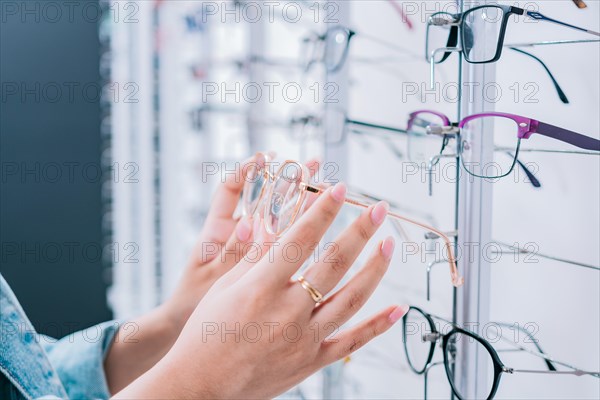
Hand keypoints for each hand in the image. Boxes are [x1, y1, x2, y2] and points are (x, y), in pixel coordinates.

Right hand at [114, 183, 407, 398]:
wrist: (202, 385)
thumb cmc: (205, 334)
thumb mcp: (224, 288)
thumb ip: (254, 256)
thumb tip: (276, 222)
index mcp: (261, 287)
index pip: (301, 239)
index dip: (324, 210)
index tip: (342, 189)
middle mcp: (287, 312)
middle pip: (334, 264)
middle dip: (360, 232)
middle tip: (379, 209)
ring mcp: (304, 338)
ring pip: (351, 299)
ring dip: (374, 269)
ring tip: (389, 245)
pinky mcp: (312, 361)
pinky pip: (352, 342)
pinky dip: (378, 325)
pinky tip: (398, 308)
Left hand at [164, 154, 320, 328]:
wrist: (198, 340)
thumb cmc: (193, 305)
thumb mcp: (210, 279)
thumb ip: (231, 253)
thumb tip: (248, 224)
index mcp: (215, 231)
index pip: (230, 190)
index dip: (246, 171)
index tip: (263, 158)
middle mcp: (236, 236)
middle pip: (263, 199)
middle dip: (285, 180)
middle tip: (312, 165)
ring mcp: (252, 251)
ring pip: (278, 219)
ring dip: (299, 201)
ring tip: (324, 185)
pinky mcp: (264, 268)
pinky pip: (285, 244)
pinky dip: (301, 231)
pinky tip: (323, 222)